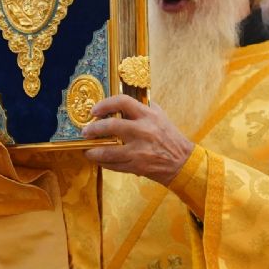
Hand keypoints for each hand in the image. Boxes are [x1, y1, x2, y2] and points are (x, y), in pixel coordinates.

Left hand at [80, 94, 195, 184]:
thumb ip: (143, 107)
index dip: (105, 104)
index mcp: (148, 115)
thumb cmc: (169, 137)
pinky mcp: (136, 166)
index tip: (95, 110)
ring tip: (88, 150)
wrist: (182, 162)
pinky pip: (114, 165)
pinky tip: (99, 160)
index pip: (122, 102)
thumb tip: (122, 101)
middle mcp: (143, 131)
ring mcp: (139, 150)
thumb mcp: (160, 116)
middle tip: (86, 131)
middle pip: (111, 126)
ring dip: (93, 151)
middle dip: (93, 129)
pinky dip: (103, 163)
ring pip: (108, 151)